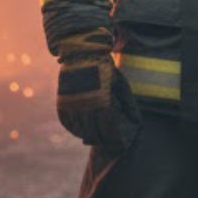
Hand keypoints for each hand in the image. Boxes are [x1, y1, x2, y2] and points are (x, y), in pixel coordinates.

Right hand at [55, 28, 140, 148]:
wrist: (81, 52)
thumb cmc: (105, 68)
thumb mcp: (120, 83)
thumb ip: (126, 102)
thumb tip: (135, 121)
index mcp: (103, 100)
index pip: (109, 129)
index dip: (115, 139)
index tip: (120, 145)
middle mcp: (86, 105)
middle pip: (95, 132)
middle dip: (102, 140)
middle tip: (108, 145)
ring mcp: (72, 104)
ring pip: (81, 130)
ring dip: (89, 136)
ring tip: (95, 139)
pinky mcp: (62, 102)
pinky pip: (68, 123)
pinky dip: (75, 130)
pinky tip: (82, 132)